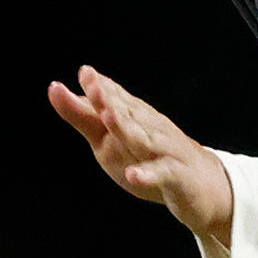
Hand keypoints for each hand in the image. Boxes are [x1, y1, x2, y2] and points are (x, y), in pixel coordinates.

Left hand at [49, 69, 236, 251]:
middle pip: (129, 112)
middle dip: (110, 99)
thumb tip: (54, 86)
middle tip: (92, 83)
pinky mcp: (176, 177)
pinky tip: (132, 175)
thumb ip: (83, 114)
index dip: (101, 86)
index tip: (85, 72)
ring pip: (145, 138)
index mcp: (135, 117)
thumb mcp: (109, 138)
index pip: (117, 98)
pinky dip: (148, 174)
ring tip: (108, 116)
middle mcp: (151, 128)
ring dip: (127, 128)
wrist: (203, 185)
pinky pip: (162, 174)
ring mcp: (165, 151)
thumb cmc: (150, 157)